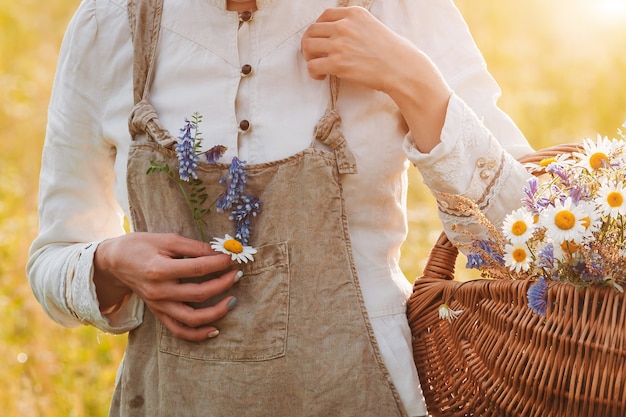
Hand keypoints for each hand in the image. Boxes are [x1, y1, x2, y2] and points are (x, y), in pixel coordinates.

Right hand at [94, 232, 238, 340]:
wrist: (115, 262)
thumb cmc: (141, 246)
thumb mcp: (167, 239)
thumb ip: (194, 247)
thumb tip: (221, 251)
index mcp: (159, 269)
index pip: (197, 268)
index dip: (219, 263)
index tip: (233, 257)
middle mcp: (159, 291)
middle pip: (198, 294)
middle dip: (223, 284)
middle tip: (237, 274)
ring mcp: (158, 306)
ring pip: (191, 319)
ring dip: (216, 312)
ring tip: (233, 300)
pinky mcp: (158, 313)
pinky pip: (179, 330)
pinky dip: (198, 334)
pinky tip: (215, 329)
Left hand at [302, 7, 451, 152]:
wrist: (402, 69)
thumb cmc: (394, 52)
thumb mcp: (374, 26)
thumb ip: (356, 26)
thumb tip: (341, 36)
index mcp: (354, 14)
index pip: (324, 16)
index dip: (319, 29)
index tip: (321, 39)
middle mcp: (344, 25)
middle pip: (312, 30)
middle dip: (310, 43)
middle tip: (316, 55)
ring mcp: (340, 44)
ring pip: (308, 46)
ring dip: (309, 57)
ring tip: (319, 65)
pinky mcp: (337, 63)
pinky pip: (312, 66)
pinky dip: (313, 72)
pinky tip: (322, 76)